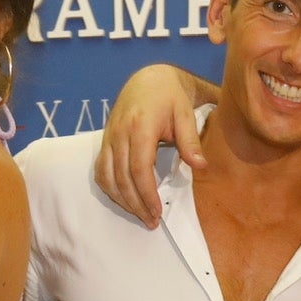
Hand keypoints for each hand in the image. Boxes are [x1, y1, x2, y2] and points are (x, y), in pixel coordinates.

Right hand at [92, 65, 205, 226]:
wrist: (148, 79)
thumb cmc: (170, 97)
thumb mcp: (185, 114)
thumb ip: (190, 141)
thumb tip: (200, 166)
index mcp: (140, 126)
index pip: (138, 168)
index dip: (146, 193)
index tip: (157, 211)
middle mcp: (119, 133)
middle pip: (121, 177)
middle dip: (136, 203)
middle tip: (151, 221)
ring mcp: (109, 137)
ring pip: (107, 176)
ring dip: (121, 200)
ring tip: (140, 214)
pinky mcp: (105, 141)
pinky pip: (100, 170)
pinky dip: (110, 188)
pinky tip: (124, 199)